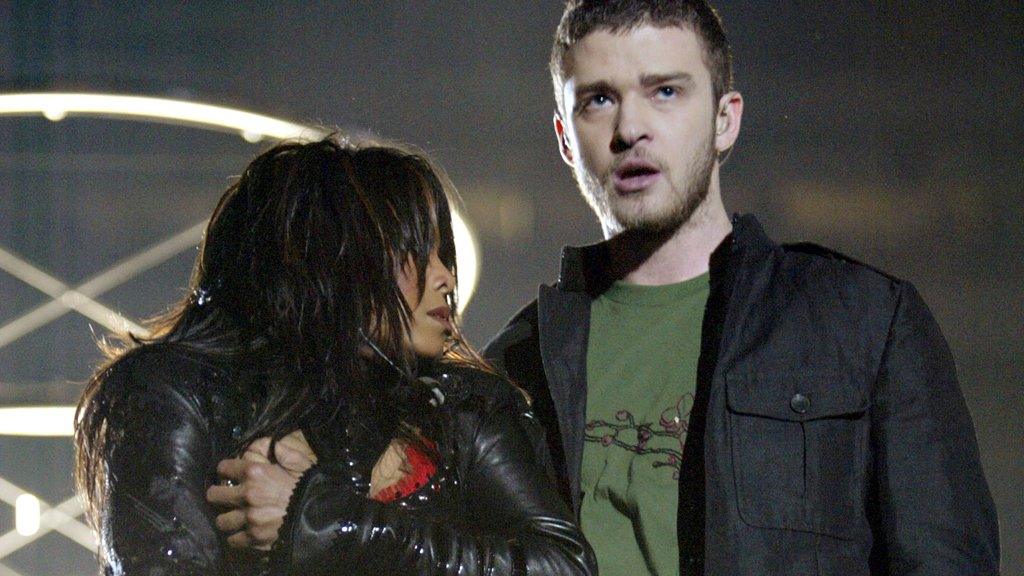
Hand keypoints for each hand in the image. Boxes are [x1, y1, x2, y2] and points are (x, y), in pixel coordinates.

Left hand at [206, 430, 316, 549]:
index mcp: (255, 473)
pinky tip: (244, 533)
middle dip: (218, 494)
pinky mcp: (253, 538)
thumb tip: (274, 444)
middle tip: (226, 497)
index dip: (226, 470)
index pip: (224, 468)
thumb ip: (284, 452)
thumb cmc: (311, 487)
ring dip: (228, 518)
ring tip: (235, 518)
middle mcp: (246, 495)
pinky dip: (237, 537)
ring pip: (221, 521)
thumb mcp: (301, 462)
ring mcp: (248, 519)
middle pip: (214, 496)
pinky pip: (233, 540)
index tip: (230, 474)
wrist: (321, 517)